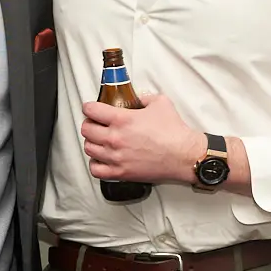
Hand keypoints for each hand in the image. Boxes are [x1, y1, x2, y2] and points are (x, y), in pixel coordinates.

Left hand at [82, 93, 205, 184]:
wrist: (183, 155)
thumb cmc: (174, 131)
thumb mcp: (160, 102)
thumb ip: (144, 97)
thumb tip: (137, 98)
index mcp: (122, 119)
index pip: (91, 110)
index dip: (89, 107)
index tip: (91, 108)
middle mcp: (115, 138)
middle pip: (86, 130)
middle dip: (89, 124)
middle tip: (96, 124)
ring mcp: (116, 157)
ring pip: (88, 149)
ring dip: (92, 143)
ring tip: (99, 141)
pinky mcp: (121, 172)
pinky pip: (95, 169)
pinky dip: (95, 163)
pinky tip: (102, 159)